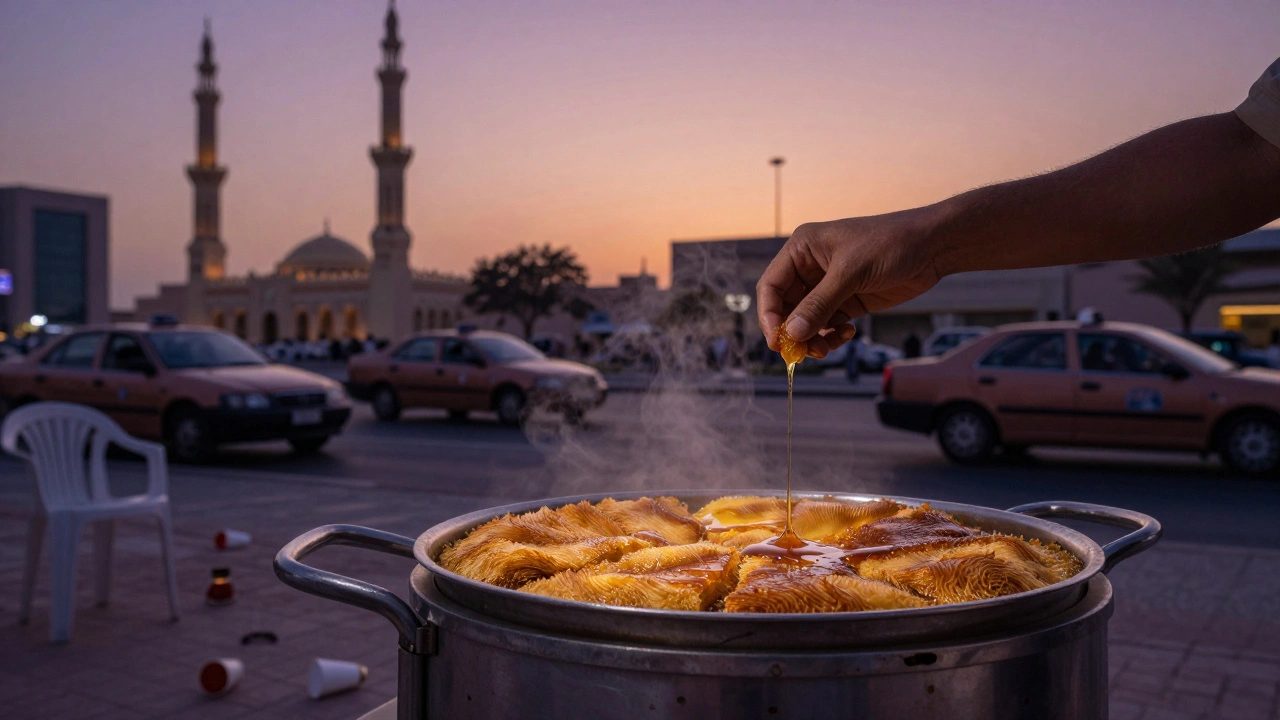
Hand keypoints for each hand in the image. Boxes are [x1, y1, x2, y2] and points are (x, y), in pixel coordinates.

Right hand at [756, 210, 942, 357]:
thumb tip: (792, 334)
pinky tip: (847, 334)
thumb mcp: (850, 272)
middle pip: (786, 308)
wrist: (932, 246)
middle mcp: (810, 267)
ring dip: (812, 338)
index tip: (778, 340)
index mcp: (802, 249)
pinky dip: (832, 335)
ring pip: (807, 321)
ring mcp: (829, 286)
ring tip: (826, 349)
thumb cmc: (889, 243)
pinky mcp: (848, 301)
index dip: (769, 314)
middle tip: (801, 353)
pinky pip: (829, 325)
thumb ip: (819, 304)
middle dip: (793, 331)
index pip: (771, 286)